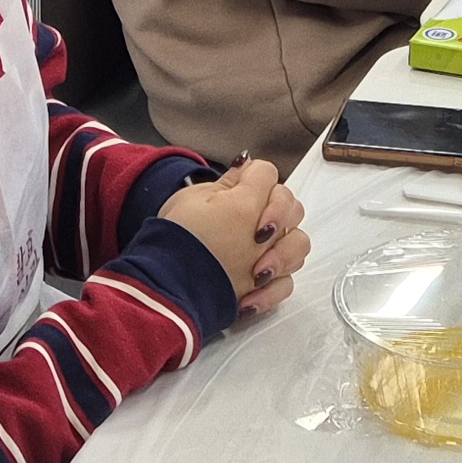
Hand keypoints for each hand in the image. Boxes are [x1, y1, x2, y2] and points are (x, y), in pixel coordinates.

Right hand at [157, 157, 309, 318]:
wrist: (163, 287)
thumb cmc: (174, 242)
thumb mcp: (191, 198)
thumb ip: (225, 182)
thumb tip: (244, 167)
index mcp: (246, 205)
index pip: (266, 173)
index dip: (251, 174)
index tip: (237, 182)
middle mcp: (265, 236)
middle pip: (291, 206)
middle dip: (274, 202)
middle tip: (249, 209)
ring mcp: (267, 266)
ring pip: (298, 244)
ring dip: (282, 240)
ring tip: (260, 244)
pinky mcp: (263, 294)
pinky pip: (286, 283)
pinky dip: (276, 279)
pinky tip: (257, 276)